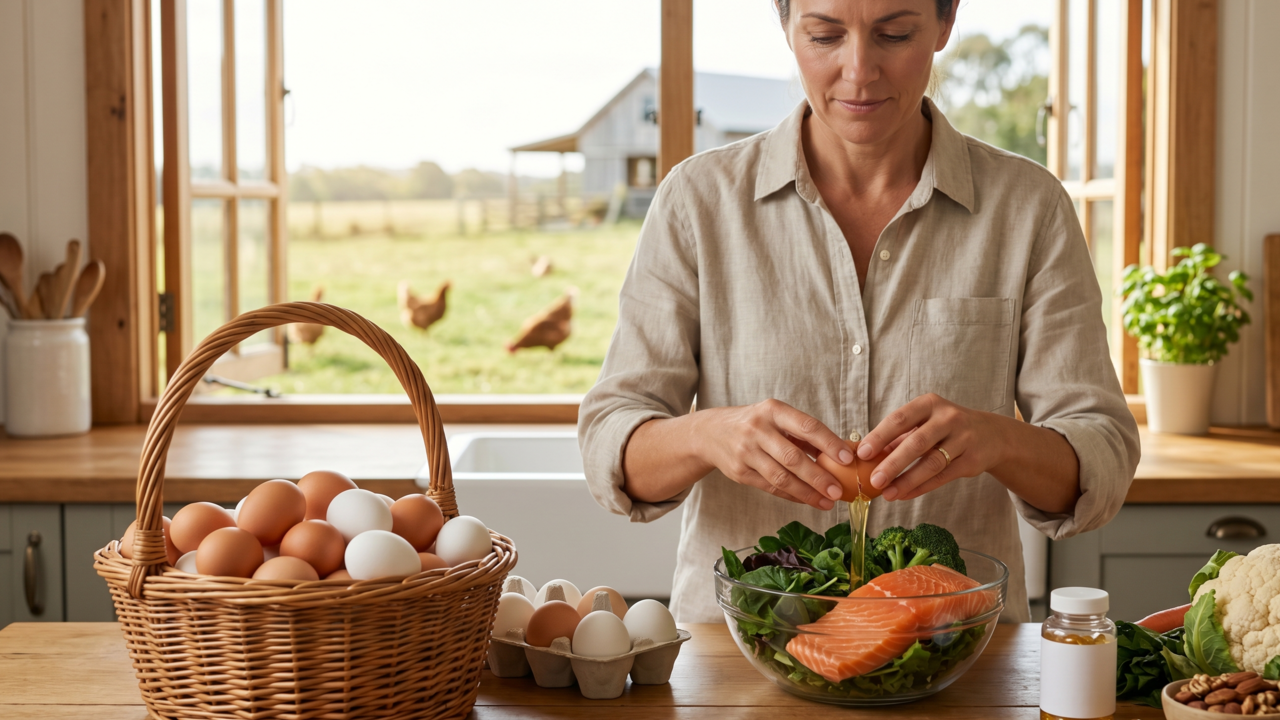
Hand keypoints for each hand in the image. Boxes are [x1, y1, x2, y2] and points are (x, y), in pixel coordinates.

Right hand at [699, 399, 854, 509]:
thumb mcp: (776, 418)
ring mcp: (746, 452)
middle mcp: (757, 429)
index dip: (829, 443)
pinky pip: (770, 487)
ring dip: (807, 492)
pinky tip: (808, 500)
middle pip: (793, 457)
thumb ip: (804, 434)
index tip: (848, 458)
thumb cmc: (754, 424)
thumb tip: (841, 452)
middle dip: (819, 476)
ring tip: (827, 502)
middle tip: (838, 491)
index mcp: (773, 411)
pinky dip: (792, 496)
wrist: (710, 432)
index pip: (807, 426)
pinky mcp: (739, 472)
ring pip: (781, 477)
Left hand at [856, 393, 1008, 501]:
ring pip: (931, 463)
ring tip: (887, 493)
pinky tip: (904, 494)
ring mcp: (963, 439)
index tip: (862, 453)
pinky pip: (942, 477)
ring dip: (906, 481)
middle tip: (874, 480)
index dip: (879, 436)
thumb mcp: (924, 422)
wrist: (991, 434)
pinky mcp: (972, 460)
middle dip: (892, 463)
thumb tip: (866, 455)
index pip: (900, 419)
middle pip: (916, 443)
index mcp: (929, 404)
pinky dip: (921, 487)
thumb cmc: (946, 427)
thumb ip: (898, 437)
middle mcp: (948, 418)